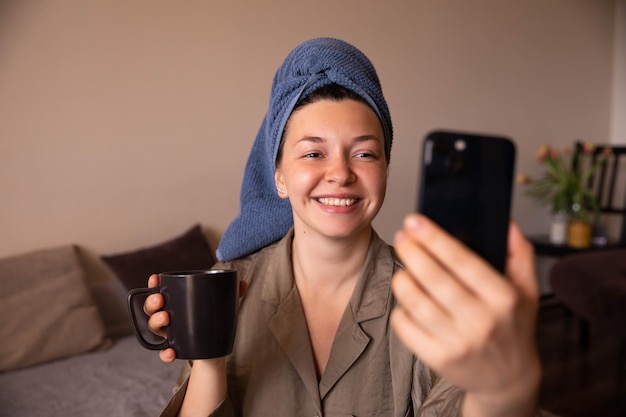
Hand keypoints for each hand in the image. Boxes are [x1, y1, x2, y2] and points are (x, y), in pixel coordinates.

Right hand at [143, 274, 248, 363]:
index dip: (154, 284)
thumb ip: (232, 293)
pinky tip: (172, 352)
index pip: (160, 290)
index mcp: (176, 302)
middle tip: (161, 299)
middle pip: (152, 308)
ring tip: (165, 318)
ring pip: (154, 328)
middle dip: (152, 302)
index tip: (155, 278)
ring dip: (156, 322)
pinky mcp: (174, 350)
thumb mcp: (222, 305)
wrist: (216, 348)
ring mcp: (170, 334)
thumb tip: (243, 283)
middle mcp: (168, 317)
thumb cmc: (214, 319)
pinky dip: (165, 353)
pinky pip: (164, 353)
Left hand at [390, 214, 540, 416]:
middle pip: (434, 278)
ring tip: (403, 270)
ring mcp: (459, 343)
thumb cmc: (514, 328)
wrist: (509, 380)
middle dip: (411, 251)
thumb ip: (519, 253)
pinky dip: (400, 310)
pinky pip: (406, 328)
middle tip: (401, 237)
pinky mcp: (439, 359)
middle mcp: (482, 321)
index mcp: (504, 298)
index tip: (415, 221)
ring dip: (402, 279)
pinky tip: (407, 301)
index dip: (434, 238)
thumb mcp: (528, 290)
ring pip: (415, 302)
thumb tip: (506, 222)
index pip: (462, 261)